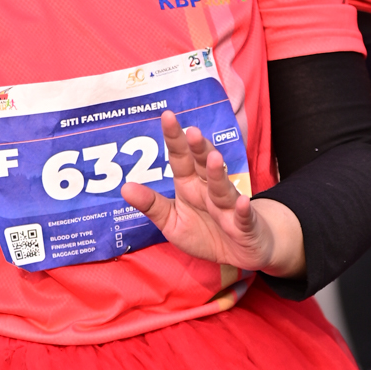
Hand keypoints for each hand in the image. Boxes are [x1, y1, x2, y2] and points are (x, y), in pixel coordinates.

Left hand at [120, 112, 304, 278]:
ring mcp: (229, 206)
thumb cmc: (205, 233)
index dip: (175, 139)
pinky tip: (241, 201)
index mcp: (190, 185)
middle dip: (199, 148)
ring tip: (215, 159)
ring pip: (222, 188)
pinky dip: (242, 210)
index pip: (180, 158)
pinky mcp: (245, 225)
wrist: (240, 253)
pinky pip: (243, 217)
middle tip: (192, 131)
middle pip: (204, 165)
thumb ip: (151, 205)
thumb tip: (124, 187)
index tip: (167, 116)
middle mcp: (209, 190)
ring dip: (218, 174)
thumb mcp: (171, 222)